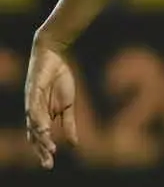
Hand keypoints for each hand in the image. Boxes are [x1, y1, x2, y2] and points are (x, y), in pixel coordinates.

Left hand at [24, 36, 77, 169]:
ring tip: (50, 148)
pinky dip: (38, 120)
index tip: (50, 165)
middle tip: (48, 164)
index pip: (39, 138)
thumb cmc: (60, 79)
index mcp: (42, 116)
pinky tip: (44, 128)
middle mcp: (34, 112)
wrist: (56, 55)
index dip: (43, 151)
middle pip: (34, 136)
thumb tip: (74, 144)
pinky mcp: (33, 91)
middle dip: (41, 150)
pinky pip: (33, 108)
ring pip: (34, 125)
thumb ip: (69, 124)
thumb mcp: (68, 105)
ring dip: (42, 137)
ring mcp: (32, 102)